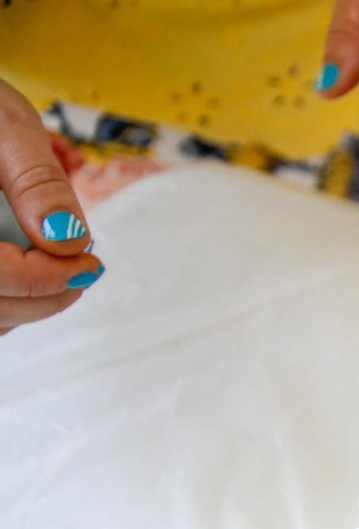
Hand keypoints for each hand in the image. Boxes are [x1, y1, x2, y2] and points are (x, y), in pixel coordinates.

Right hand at [0, 80, 103, 337]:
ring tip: (63, 271)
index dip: (42, 280)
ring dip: (27, 305)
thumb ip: (36, 182)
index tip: (87, 264)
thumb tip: (70, 239)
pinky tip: (34, 273)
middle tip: (84, 271)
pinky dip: (9, 301)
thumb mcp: (6, 128)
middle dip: (43, 296)